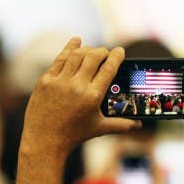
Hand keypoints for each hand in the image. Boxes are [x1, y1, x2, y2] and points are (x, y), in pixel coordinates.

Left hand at [22, 39, 141, 157]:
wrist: (44, 141)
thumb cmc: (73, 135)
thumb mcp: (99, 129)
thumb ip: (122, 125)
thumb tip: (139, 125)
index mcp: (93, 96)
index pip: (108, 69)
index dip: (116, 56)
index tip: (120, 51)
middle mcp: (77, 86)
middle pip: (93, 57)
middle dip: (102, 51)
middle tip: (106, 52)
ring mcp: (59, 82)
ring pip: (76, 55)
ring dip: (87, 49)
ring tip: (92, 51)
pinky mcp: (45, 80)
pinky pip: (60, 59)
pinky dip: (69, 48)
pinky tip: (76, 42)